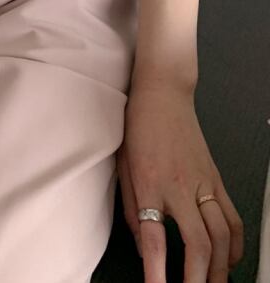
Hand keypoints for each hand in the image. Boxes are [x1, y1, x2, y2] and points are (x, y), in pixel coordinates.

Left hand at [117, 81, 243, 282]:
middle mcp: (180, 186)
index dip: (156, 271)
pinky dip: (235, 245)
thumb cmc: (139, 126)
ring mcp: (203, 183)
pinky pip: (233, 218)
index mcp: (151, 183)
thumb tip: (142, 247)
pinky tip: (229, 260)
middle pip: (198, 243)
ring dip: (218, 268)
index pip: (154, 238)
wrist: (163, 94)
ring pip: (221, 236)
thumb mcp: (124, 168)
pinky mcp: (216, 179)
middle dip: (198, 278)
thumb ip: (133, 211)